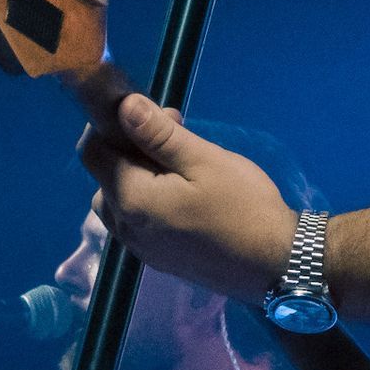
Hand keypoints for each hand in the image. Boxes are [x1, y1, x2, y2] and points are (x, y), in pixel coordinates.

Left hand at [78, 95, 298, 302]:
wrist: (276, 264)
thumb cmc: (244, 206)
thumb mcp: (205, 160)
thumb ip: (159, 134)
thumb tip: (124, 105)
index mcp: (131, 199)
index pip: (92, 151)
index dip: (112, 124)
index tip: (153, 114)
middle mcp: (124, 227)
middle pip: (104, 174)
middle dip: (131, 147)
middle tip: (179, 135)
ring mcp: (139, 248)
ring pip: (118, 197)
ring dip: (139, 173)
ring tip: (183, 165)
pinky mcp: (157, 259)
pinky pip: (136, 219)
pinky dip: (149, 198)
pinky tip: (185, 195)